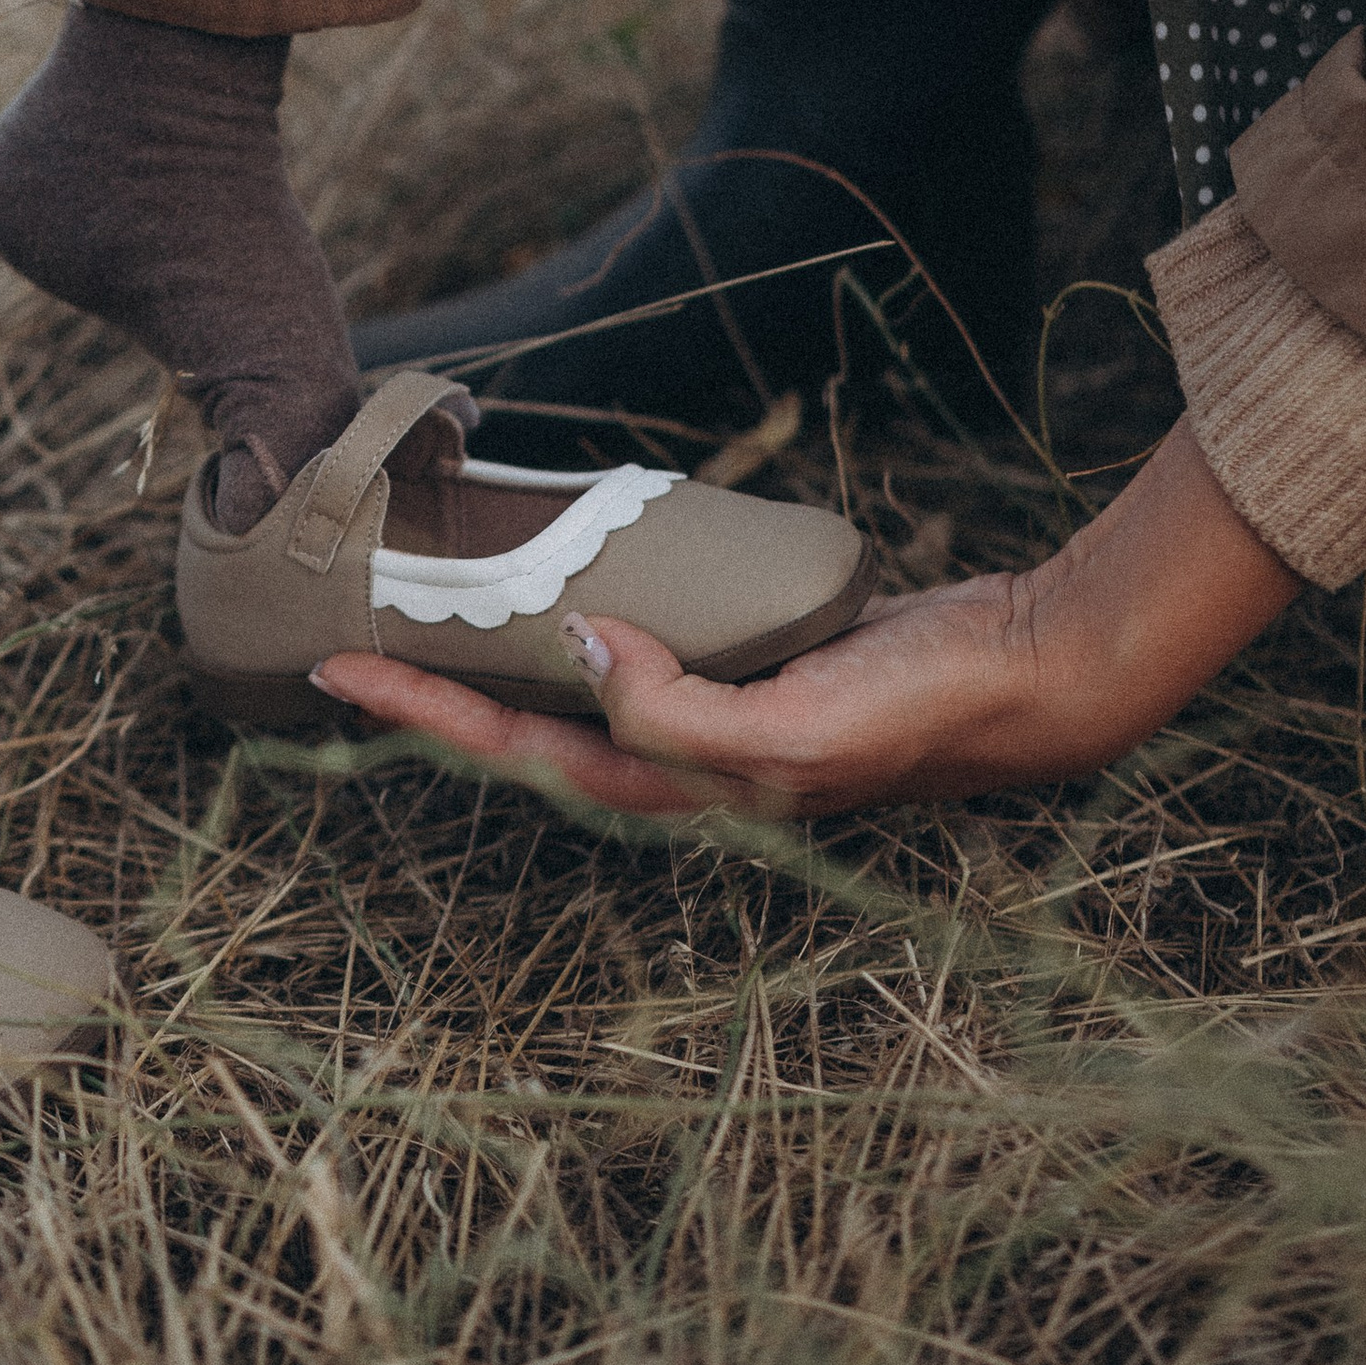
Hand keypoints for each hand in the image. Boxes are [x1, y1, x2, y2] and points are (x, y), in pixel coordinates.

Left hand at [309, 420, 1299, 820]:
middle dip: (432, 689)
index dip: (421, 715)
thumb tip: (580, 649)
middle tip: (344, 634)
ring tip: (426, 604)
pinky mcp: (748, 660)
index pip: (518, 752)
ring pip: (575, 687)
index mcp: (682, 786)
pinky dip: (581, 615)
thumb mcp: (801, 725)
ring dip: (497, 653)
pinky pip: (637, 643)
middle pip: (526, 727)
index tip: (333, 670)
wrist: (1031, 671)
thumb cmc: (923, 705)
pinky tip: (556, 578)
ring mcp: (716, 710)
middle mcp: (685, 759)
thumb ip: (685, 711)